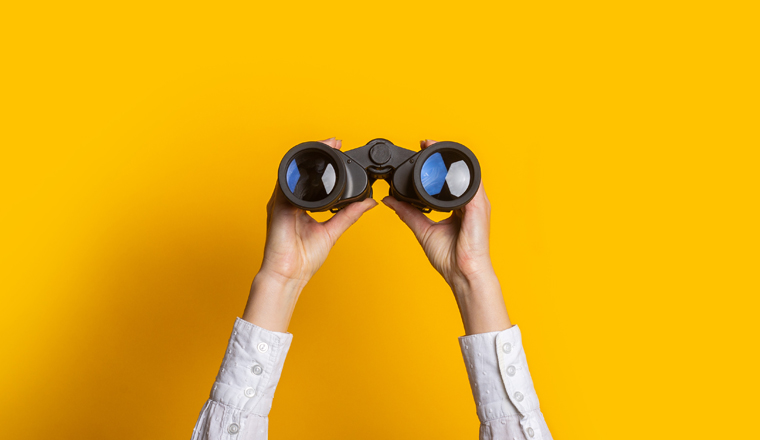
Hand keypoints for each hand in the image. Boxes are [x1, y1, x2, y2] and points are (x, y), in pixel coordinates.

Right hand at [243, 137, 377, 330]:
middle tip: (335, 142)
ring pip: (293, 172)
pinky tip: (307, 163)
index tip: (340, 150)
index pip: (312, 179)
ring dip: (308, 157)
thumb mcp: (332, 231)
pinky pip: (284, 185)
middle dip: (318, 153)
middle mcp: (290, 201)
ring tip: (325, 145)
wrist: (288, 275)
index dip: (325, 164)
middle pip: (302, 171)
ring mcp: (281, 202)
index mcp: (301, 206)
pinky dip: (296, 172)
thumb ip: (348, 215)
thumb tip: (368, 202)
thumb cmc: (303, 259)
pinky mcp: (276, 207)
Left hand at [382, 140, 510, 333]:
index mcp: (459, 208)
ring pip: (464, 173)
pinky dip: (459, 171)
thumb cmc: (450, 258)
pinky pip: (472, 184)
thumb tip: (390, 200)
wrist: (462, 273)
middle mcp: (469, 203)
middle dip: (441, 156)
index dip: (435, 167)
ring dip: (450, 157)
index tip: (420, 153)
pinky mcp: (480, 208)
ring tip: (432, 145)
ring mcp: (477, 204)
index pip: (447, 181)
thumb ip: (408, 213)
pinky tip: (447, 162)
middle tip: (424, 143)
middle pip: (456, 174)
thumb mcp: (423, 230)